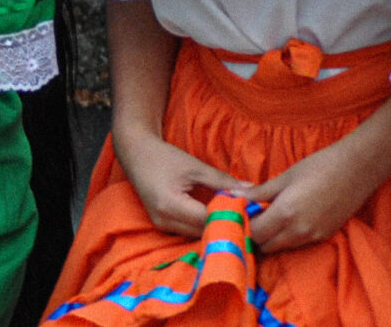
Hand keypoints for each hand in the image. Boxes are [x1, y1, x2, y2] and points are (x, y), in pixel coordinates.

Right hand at [112, 126, 249, 238]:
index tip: (253, 216)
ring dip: (216, 228)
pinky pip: (189, 232)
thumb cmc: (164, 157)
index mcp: (171, 205)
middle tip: (251, 220)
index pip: (208, 220)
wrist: (136, 153)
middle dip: (226, 226)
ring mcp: (162, 226)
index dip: (231, 218)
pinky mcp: (163, 226)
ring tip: (238, 219)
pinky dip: (205, 226)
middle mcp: (165, 221)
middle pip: (204, 232)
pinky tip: (220, 218)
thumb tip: (253, 191)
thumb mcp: (195, 166)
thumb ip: (223, 181)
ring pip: (197, 235)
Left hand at [244, 143, 372, 253]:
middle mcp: (298, 231)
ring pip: (281, 247)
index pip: (254, 233)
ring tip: (265, 218)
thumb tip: (233, 196)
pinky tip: (285, 220)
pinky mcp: (324, 237)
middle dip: (254, 235)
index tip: (236, 215)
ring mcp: (313, 237)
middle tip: (248, 218)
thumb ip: (259, 191)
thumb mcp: (285, 176)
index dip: (242, 225)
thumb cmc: (318, 166)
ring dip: (270, 238)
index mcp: (285, 213)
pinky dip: (286, 237)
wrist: (356, 170)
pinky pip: (297, 244)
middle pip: (266, 246)